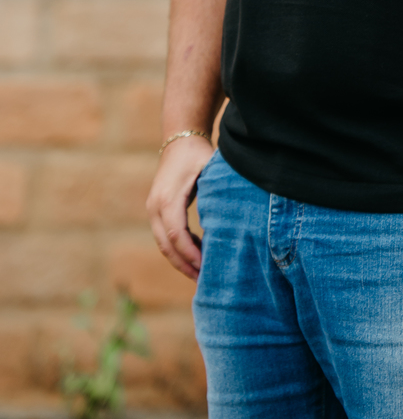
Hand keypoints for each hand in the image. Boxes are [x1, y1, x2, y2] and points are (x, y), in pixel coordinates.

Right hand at [146, 135, 212, 279]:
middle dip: (184, 265)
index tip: (206, 268)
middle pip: (167, 245)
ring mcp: (153, 208)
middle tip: (204, 282)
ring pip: (164, 243)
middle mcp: (155, 206)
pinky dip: (179, 248)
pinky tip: (197, 256)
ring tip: (201, 275)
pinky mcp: (156, 210)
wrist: (180, 137)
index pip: (177, 234)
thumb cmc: (199, 153)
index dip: (191, 254)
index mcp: (168, 198)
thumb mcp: (210, 170)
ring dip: (180, 260)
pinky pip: (165, 236)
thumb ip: (217, 194)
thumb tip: (233, 219)